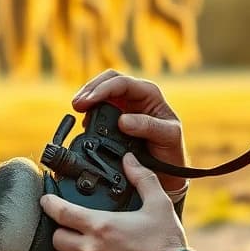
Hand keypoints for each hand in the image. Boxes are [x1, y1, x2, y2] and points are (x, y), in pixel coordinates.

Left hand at [43, 153, 186, 250]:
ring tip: (83, 248)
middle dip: (62, 230)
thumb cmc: (167, 242)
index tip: (46, 200)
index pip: (61, 212)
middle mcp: (91, 250)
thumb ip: (142, 177)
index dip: (49, 203)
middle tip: (71, 226)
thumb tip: (130, 159)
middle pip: (58, 239)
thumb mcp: (159, 203)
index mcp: (101, 225)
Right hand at [71, 70, 187, 193]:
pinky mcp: (116, 116)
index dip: (103, 89)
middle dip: (91, 89)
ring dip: (87, 97)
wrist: (167, 171)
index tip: (88, 102)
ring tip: (77, 109)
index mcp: (150, 94)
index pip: (123, 83)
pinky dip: (89, 111)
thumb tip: (122, 120)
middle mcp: (137, 95)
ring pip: (102, 89)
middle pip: (109, 79)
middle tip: (77, 104)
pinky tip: (84, 121)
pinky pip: (100, 107)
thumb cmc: (171, 150)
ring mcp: (126, 105)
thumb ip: (148, 127)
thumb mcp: (168, 137)